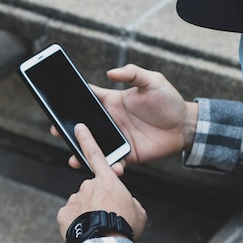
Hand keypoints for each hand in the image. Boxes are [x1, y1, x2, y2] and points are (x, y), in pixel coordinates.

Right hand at [51, 64, 197, 169]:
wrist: (185, 126)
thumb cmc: (169, 101)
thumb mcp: (153, 81)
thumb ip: (133, 74)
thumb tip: (110, 72)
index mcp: (112, 103)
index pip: (87, 100)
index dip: (71, 102)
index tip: (57, 106)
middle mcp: (110, 122)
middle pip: (83, 126)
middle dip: (67, 130)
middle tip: (57, 132)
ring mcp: (116, 139)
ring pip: (93, 147)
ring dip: (82, 153)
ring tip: (75, 159)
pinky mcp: (126, 155)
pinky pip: (113, 163)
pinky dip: (109, 168)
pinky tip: (108, 169)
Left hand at [57, 124, 146, 240]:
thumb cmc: (125, 226)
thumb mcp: (138, 210)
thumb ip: (129, 201)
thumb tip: (123, 203)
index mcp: (107, 181)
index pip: (96, 155)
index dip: (87, 140)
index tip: (79, 128)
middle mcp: (87, 185)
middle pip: (91, 191)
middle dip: (97, 203)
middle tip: (106, 218)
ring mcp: (74, 199)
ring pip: (80, 205)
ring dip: (87, 214)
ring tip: (97, 228)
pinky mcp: (63, 213)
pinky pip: (70, 217)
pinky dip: (76, 224)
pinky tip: (85, 232)